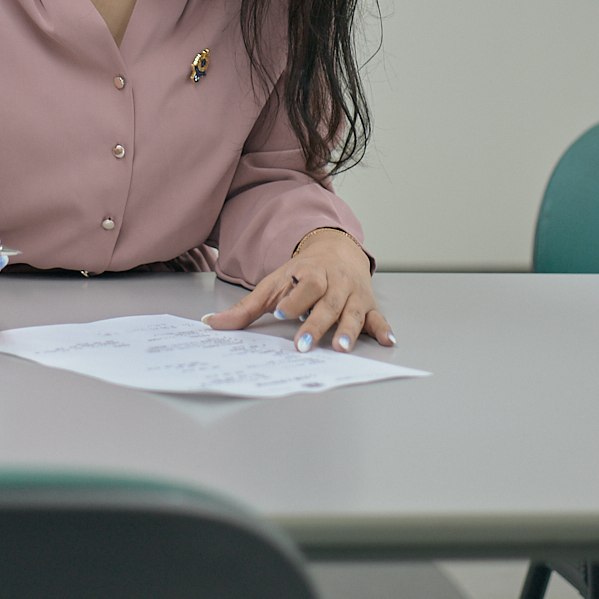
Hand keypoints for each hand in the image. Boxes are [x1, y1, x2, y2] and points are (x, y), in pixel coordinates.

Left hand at [203, 228, 392, 352]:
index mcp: (310, 273)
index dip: (293, 300)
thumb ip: (245, 308)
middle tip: (304, 346)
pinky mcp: (369, 304)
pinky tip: (388, 342)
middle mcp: (335, 282)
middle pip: (326, 304)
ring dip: (349, 330)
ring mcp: (353, 294)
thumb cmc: (300, 273)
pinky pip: (377, 317)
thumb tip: (210, 324)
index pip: (304, 285)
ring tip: (343, 348)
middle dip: (316, 325)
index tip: (281, 314)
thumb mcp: (272, 284)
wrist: (336, 249)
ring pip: (352, 312)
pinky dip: (383, 329)